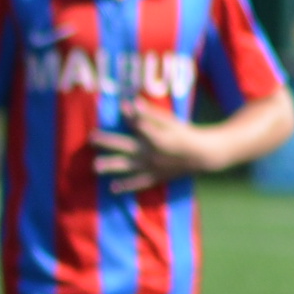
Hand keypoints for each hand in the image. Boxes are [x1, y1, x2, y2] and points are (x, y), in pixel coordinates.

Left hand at [93, 101, 210, 193]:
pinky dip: (126, 186)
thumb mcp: (169, 122)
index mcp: (157, 137)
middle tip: (91, 139)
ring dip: (111, 166)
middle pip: (126, 146)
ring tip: (95, 167)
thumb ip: (148, 114)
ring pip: (128, 166)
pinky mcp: (155, 177)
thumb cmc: (184, 134)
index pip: (140, 125)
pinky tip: (113, 189)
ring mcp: (153, 167)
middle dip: (107, 142)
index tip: (120, 108)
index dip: (131, 116)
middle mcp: (152, 153)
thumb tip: (129, 104)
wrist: (203, 155)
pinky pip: (139, 183)